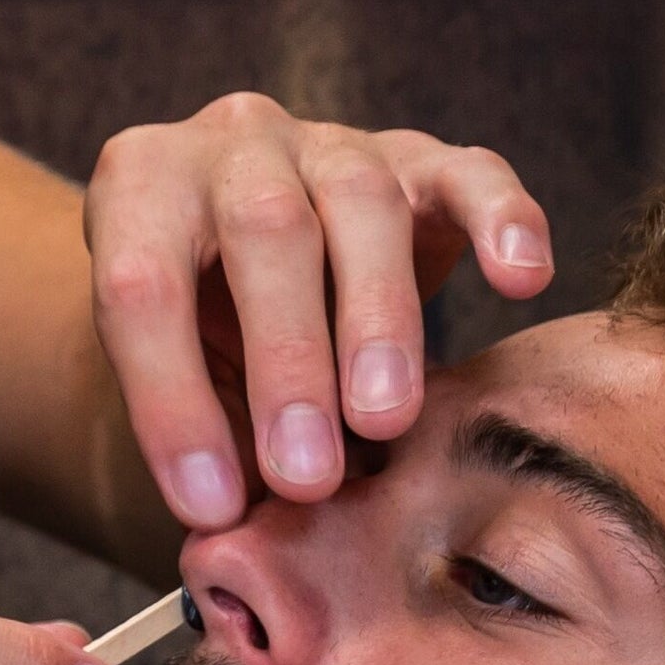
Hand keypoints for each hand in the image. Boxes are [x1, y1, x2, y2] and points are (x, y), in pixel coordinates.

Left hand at [84, 93, 551, 523]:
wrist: (249, 238)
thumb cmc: (207, 317)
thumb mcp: (178, 364)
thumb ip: (202, 423)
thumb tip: (234, 522)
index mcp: (142, 185)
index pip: (141, 285)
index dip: (172, 401)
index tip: (212, 506)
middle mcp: (234, 145)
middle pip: (263, 228)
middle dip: (287, 360)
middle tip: (309, 476)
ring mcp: (330, 143)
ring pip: (362, 201)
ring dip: (378, 318)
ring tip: (385, 422)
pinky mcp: (422, 157)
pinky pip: (470, 172)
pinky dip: (502, 221)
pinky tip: (523, 280)